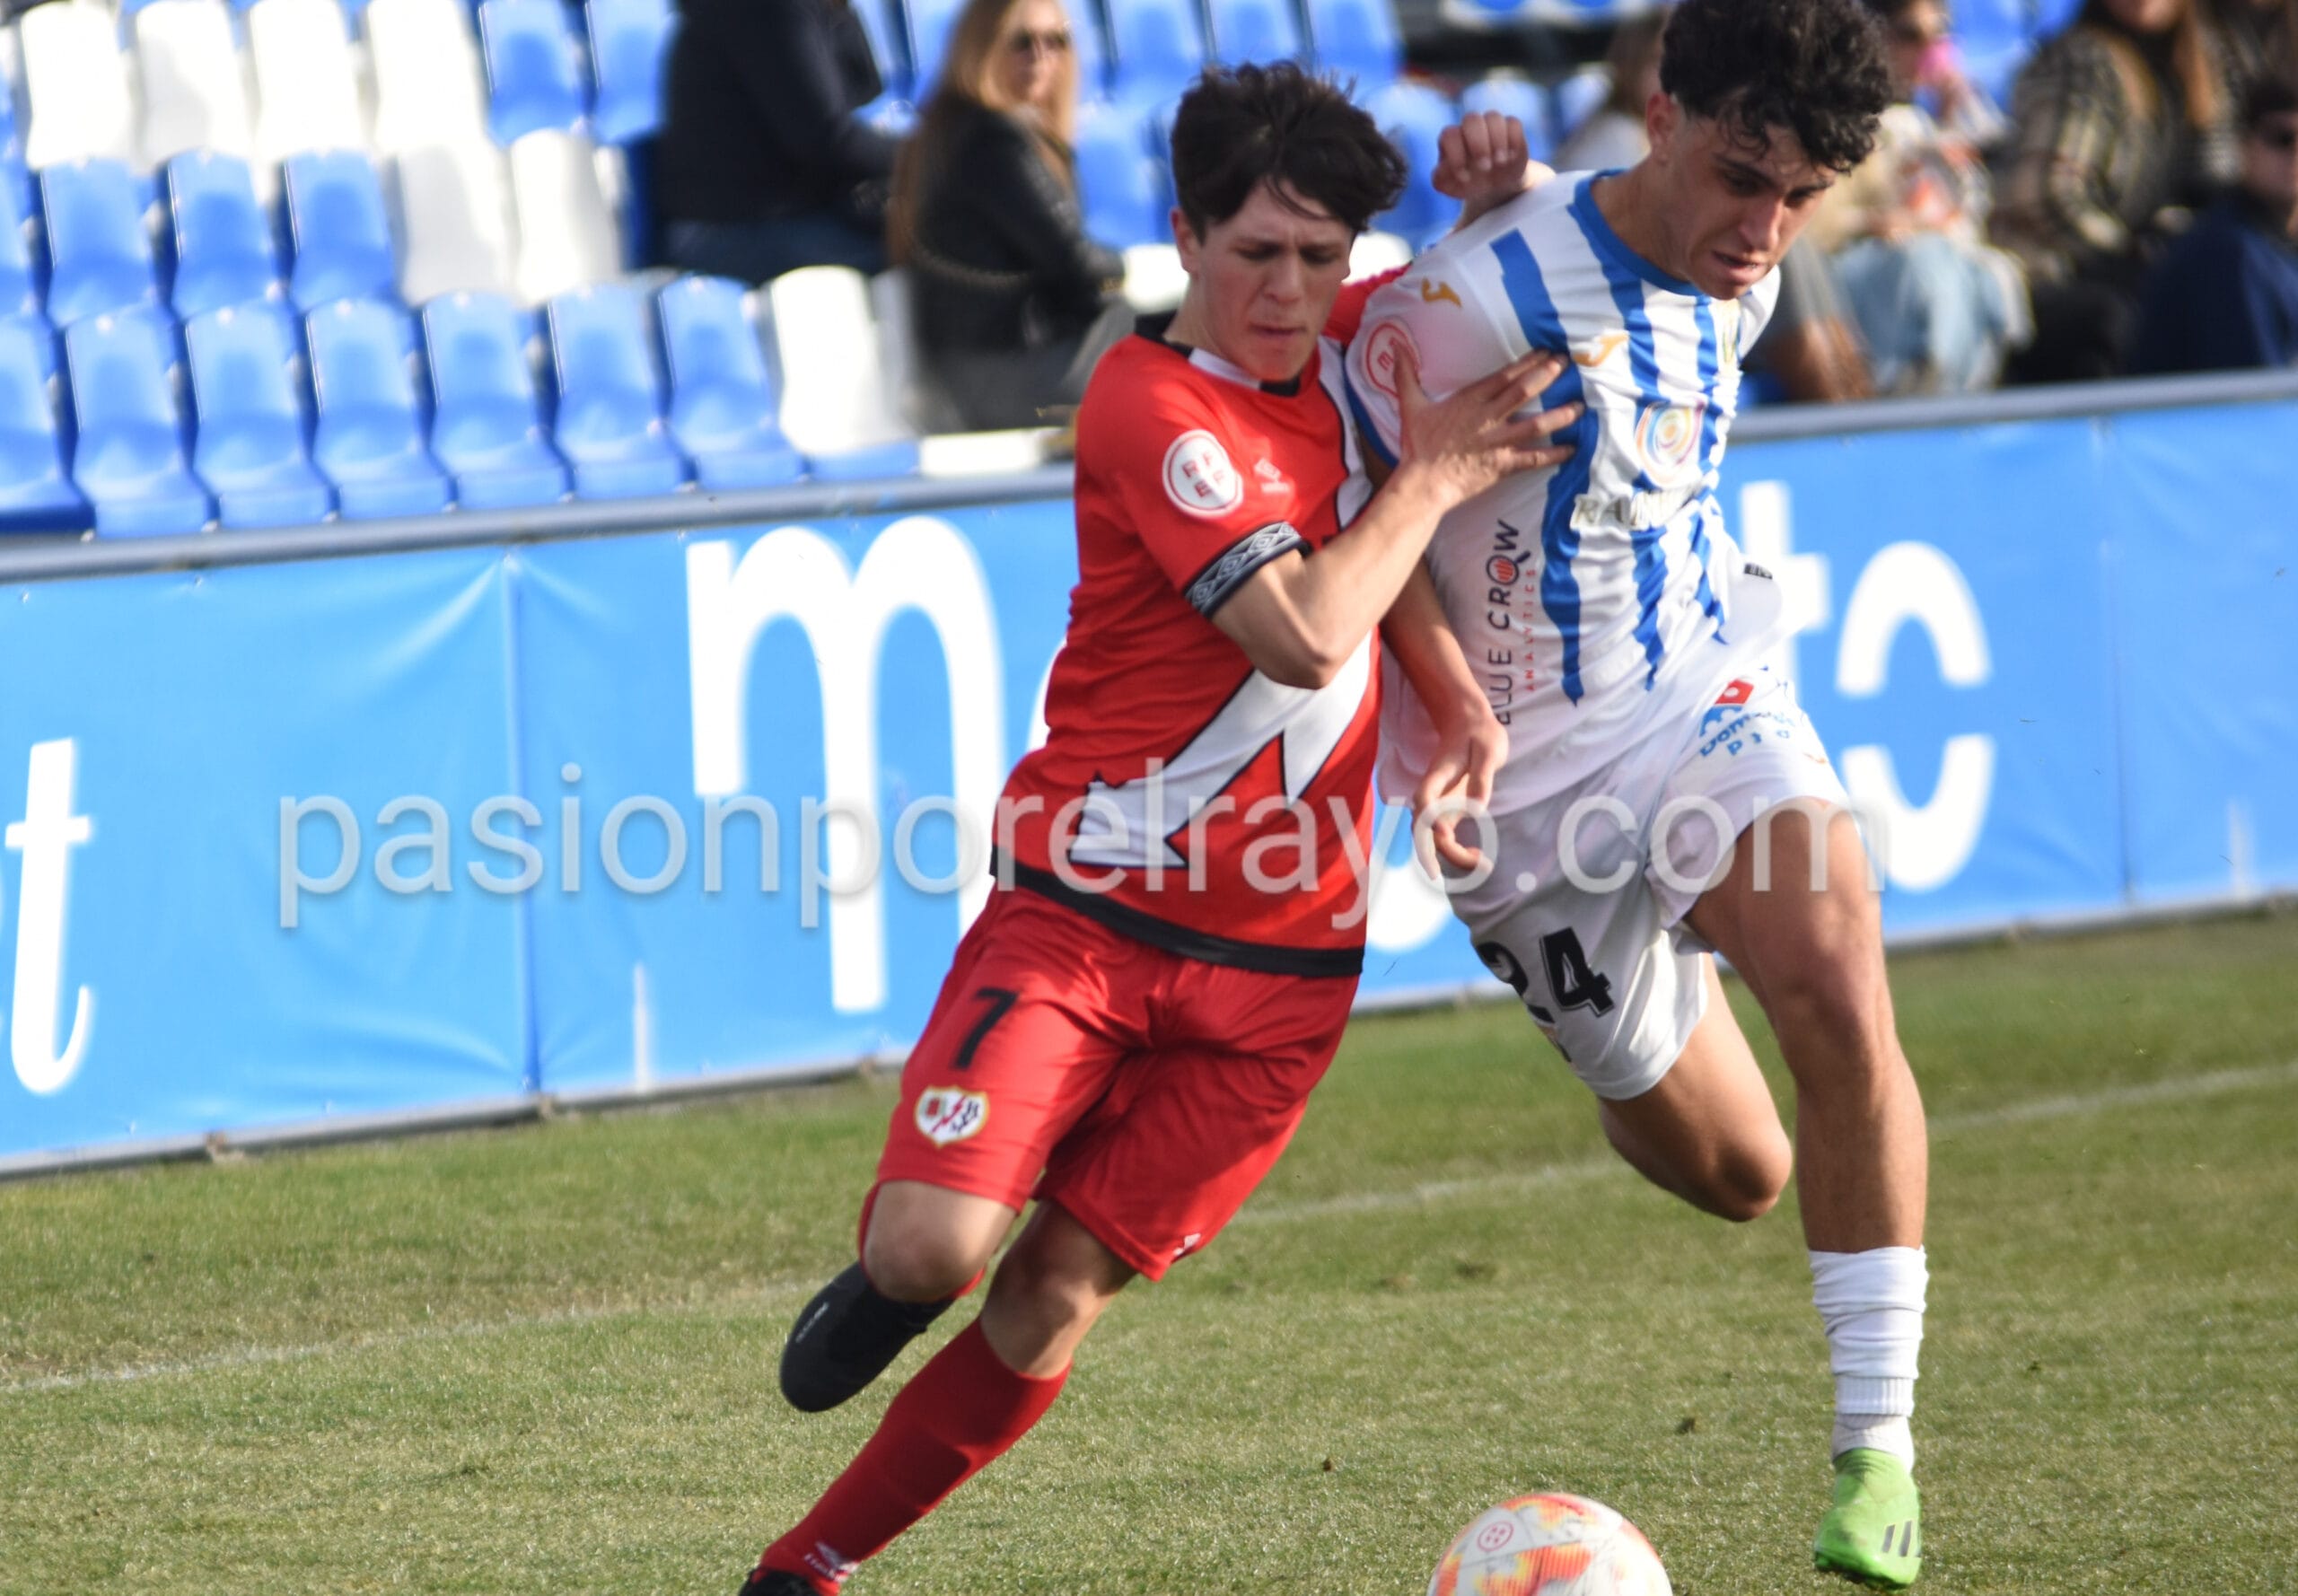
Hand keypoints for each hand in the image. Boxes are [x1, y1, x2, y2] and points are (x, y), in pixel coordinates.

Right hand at [1394, 342, 1578, 510]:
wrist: (1422, 482)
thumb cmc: (1417, 445)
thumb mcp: (1410, 405)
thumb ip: (1406, 375)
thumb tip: (1395, 346)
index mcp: (1469, 400)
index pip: (1504, 376)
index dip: (1527, 362)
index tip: (1546, 352)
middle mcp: (1488, 417)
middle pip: (1523, 392)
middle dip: (1547, 376)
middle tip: (1567, 365)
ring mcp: (1497, 442)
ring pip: (1535, 424)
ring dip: (1559, 414)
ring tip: (1579, 406)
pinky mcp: (1503, 465)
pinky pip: (1533, 458)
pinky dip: (1554, 454)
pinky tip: (1572, 448)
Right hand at [1412, 698, 1507, 877]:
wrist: (1467, 722)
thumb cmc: (1480, 734)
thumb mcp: (1489, 750)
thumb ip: (1481, 778)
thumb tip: (1477, 808)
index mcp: (1438, 776)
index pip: (1424, 800)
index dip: (1430, 819)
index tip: (1446, 835)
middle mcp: (1432, 793)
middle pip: (1424, 827)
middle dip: (1443, 852)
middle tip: (1478, 862)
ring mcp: (1438, 803)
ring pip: (1430, 837)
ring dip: (1450, 856)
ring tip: (1481, 863)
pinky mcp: (1447, 809)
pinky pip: (1442, 836)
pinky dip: (1454, 851)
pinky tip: (1476, 855)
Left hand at [1433, 112, 1555, 227]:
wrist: (1502, 192)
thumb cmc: (1475, 195)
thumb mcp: (1458, 203)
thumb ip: (1447, 208)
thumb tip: (1446, 242)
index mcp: (1452, 145)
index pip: (1449, 134)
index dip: (1456, 154)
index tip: (1465, 178)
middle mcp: (1470, 133)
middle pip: (1471, 119)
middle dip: (1478, 143)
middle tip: (1485, 168)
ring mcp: (1492, 129)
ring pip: (1493, 116)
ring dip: (1496, 140)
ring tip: (1500, 164)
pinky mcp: (1513, 132)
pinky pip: (1513, 123)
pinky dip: (1514, 140)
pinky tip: (1512, 159)